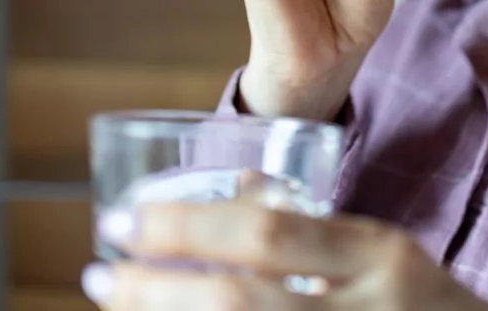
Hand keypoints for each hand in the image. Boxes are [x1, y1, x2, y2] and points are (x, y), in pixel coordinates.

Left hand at [80, 201, 487, 310]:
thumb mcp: (385, 256)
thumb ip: (316, 231)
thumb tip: (233, 189)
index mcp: (382, 257)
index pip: (270, 231)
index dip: (186, 226)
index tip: (125, 221)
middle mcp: (369, 310)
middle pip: (239, 299)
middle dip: (156, 286)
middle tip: (102, 270)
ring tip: (117, 301)